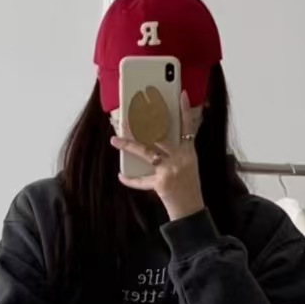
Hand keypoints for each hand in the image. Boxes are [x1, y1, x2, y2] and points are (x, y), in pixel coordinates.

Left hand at [112, 90, 205, 221]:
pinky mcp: (161, 183)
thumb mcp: (189, 163)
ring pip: (146, 152)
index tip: (181, 94)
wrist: (190, 208)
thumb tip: (156, 137)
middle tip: (129, 115)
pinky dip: (130, 179)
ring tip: (114, 140)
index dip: (186, 110)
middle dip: (144, 124)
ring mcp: (171, 169)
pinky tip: (121, 175)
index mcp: (189, 151)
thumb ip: (178, 149)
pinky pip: (141, 180)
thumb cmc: (188, 185)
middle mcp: (181, 157)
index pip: (189, 126)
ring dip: (128, 145)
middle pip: (160, 135)